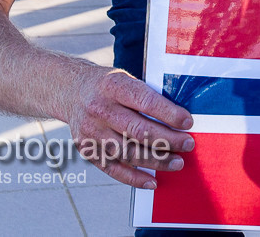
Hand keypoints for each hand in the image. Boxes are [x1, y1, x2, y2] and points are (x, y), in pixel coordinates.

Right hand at [59, 67, 194, 189]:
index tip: (188, 122)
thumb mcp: (125, 78)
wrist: (71, 91)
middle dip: (167, 140)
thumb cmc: (108, 86)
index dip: (168, 113)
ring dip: (156, 161)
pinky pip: (113, 168)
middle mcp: (99, 109)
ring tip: (177, 163)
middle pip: (137, 130)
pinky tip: (153, 181)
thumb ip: (146, 95)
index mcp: (112, 86)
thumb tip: (179, 117)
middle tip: (188, 145)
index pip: (144, 101)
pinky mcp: (87, 149)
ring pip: (127, 152)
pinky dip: (134, 178)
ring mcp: (91, 131)